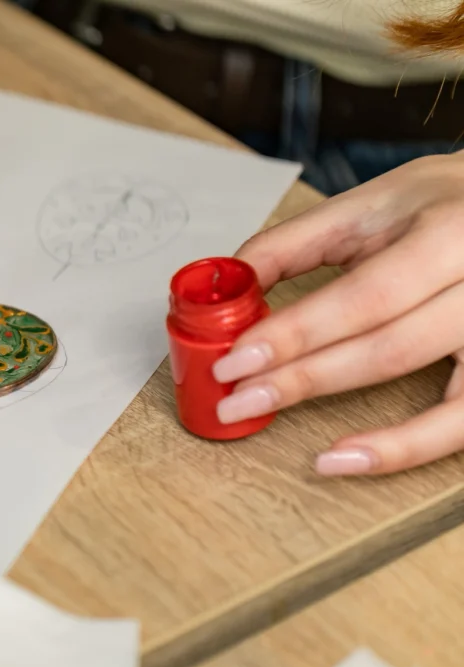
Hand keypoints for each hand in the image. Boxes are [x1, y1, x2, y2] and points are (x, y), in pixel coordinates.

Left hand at [211, 152, 463, 475]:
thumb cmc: (442, 205)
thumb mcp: (369, 204)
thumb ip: (293, 244)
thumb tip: (227, 288)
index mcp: (450, 233)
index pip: (367, 296)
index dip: (296, 333)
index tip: (234, 359)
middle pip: (392, 347)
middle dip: (303, 378)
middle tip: (236, 399)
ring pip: (437, 396)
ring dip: (353, 427)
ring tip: (285, 428)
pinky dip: (406, 450)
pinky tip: (346, 459)